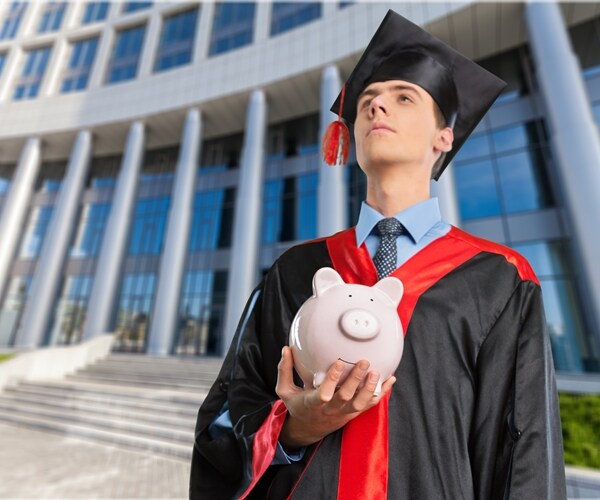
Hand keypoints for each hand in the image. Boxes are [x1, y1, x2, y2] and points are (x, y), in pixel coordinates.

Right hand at [275, 346, 395, 448]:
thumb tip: (286, 348)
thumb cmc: (298, 405)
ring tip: (376, 371)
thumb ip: (284, 370)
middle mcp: (331, 409)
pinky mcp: (354, 412)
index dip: (332, 380)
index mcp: (313, 403)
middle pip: (346, 397)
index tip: (339, 363)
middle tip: (364, 362)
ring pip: (360, 403)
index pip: (324, 394)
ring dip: (370, 388)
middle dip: (356, 380)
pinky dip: (381, 393)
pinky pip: (370, 404)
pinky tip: (391, 379)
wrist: (310, 428)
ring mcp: (344, 412)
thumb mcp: (285, 391)